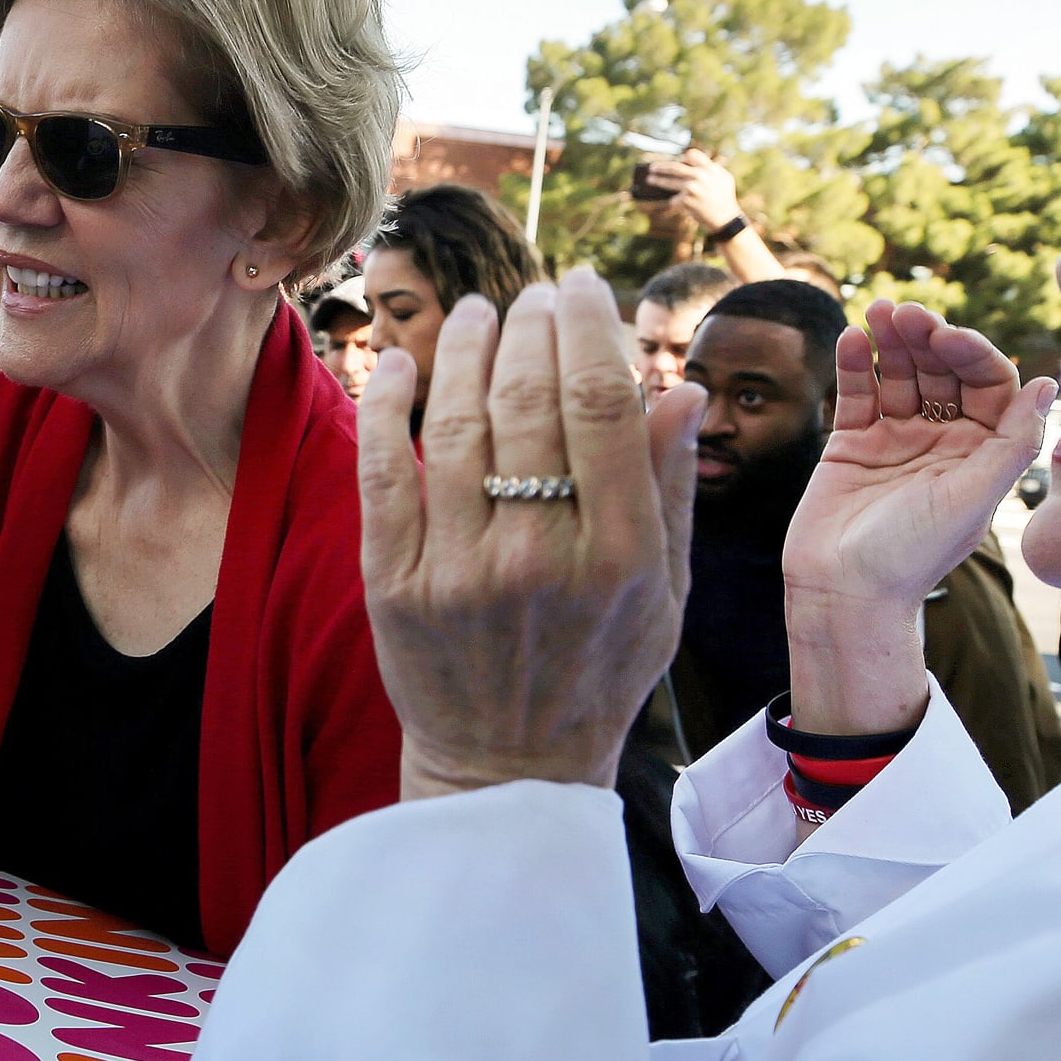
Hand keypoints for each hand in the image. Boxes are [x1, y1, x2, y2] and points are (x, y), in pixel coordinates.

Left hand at [360, 266, 704, 799]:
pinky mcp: (395, 584)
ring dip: (464, 348)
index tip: (581, 289)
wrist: (507, 770)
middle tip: (532, 298)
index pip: (601, 403)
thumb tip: (677, 388)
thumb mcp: (664, 594)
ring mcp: (460, 570)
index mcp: (620, 554)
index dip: (588, 328)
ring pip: (457, 421)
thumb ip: (672, 490)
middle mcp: (540, 556)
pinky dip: (389, 404)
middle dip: (530, 326)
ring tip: (477, 314)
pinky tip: (404, 365)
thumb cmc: (596, 672)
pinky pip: (384, 469)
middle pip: (529, 399)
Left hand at [642, 148, 741, 232]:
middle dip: (662, 167)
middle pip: (675, 168)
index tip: (679, 159)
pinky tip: (679, 204)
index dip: (685, 157)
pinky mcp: (685, 201)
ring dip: (657, 181)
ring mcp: (691, 188)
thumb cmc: (725, 198)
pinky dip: (675, 202)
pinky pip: (674, 199)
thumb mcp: (724, 178)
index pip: (692, 154)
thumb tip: (689, 165)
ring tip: (649, 180)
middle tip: (652, 168)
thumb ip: (711, 169)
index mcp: (709, 168)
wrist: (725, 219)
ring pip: (669, 182)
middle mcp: (699, 176)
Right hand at [780, 300, 1054, 732]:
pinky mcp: (853, 443)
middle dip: (927, 338)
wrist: (845, 591)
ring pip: (900, 374)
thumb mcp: (974, 497)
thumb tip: (1050, 383)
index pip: (988, 382)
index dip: (970, 352)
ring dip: (892, 341)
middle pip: (942, 371)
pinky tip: (853, 339)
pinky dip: (856, 365)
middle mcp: (943, 439)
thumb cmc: (914, 553)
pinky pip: (858, 393)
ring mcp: (897, 438)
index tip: (946, 336)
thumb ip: (1013, 441)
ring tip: (877, 312)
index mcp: (982, 451)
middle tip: (905, 312)